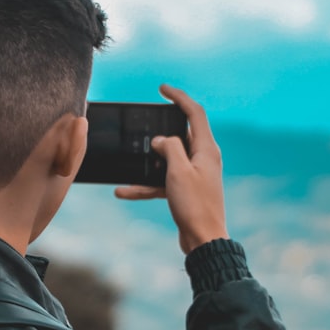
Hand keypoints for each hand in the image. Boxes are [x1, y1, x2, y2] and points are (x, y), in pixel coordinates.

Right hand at [115, 84, 227, 253]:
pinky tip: (123, 191)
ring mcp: (194, 175)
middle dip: (159, 131)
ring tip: (130, 161)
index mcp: (206, 149)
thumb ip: (169, 148)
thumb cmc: (195, 205)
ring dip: (147, 163)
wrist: (204, 240)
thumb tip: (160, 140)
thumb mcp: (178, 171)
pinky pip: (162, 181)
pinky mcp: (186, 190)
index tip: (162, 89)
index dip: (179, 97)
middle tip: (143, 126)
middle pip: (180, 135)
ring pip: (167, 160)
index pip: (194, 113)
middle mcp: (203, 159)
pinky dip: (145, 184)